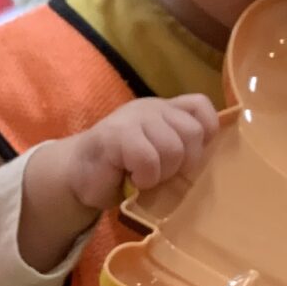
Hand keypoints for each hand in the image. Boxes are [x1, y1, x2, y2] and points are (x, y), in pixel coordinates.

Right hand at [67, 94, 220, 203]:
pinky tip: (132, 179)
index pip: (200, 106)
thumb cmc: (122, 169)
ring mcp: (133, 118)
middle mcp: (151, 108)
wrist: (78, 175)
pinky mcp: (116, 134)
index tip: (188, 158)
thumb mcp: (158, 154)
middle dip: (183, 162)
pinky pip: (149, 159)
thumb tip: (209, 158)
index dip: (206, 133)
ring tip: (144, 177)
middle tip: (162, 173)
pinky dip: (145, 177)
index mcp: (164, 110)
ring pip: (173, 147)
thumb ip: (180, 146)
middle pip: (193, 132)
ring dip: (162, 173)